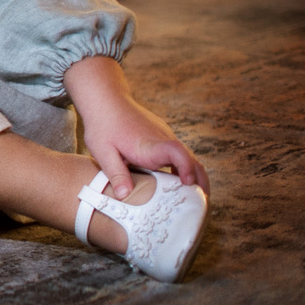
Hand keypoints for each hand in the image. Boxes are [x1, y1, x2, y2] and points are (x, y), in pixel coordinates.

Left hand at [65, 55, 206, 199]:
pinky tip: (177, 185)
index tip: (188, 182)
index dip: (186, 168)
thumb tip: (125, 196)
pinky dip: (184, 170)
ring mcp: (165, 137)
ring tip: (194, 201)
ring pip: (187, 158)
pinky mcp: (162, 137)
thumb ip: (115, 173)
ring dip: (194, 177)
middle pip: (191, 160)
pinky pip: (178, 154)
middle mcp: (163, 140)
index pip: (176, 152)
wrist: (106, 99)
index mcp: (149, 144)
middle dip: (200, 182)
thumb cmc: (102, 125)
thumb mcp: (102, 151)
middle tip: (201, 204)